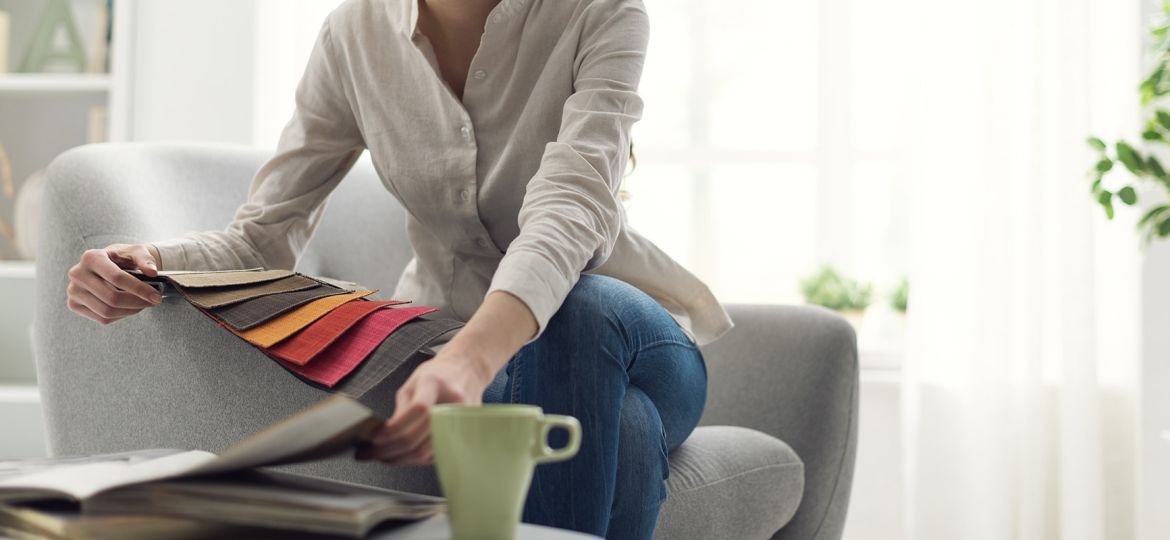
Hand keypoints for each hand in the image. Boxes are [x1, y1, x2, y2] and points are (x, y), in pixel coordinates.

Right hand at [66, 243, 162, 324]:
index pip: (117, 278)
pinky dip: (121, 316)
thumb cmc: (122, 258)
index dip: (139, 289)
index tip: (157, 296)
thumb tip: (152, 272)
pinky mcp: (74, 304)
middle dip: (138, 302)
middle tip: (154, 301)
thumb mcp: (136, 252)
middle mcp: (77, 274)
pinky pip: (102, 318)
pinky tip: (129, 307)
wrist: (107, 264)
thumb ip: (146, 259)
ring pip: (107, 311)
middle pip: (112, 298)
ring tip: (143, 304)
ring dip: (131, 311)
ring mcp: (73, 291)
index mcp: (91, 257)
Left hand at [355, 291, 535, 465]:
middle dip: (389, 451)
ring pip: (426, 453)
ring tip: (382, 456)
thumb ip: (401, 409)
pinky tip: (402, 455)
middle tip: (370, 453)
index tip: (375, 438)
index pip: (418, 410)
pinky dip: (415, 458)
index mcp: (435, 383)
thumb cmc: (438, 376)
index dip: (395, 429)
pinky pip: (434, 455)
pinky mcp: (463, 434)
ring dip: (400, 459)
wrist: (467, 371)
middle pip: (420, 439)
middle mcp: (452, 403)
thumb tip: (383, 437)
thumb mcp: (413, 383)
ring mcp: (461, 420)